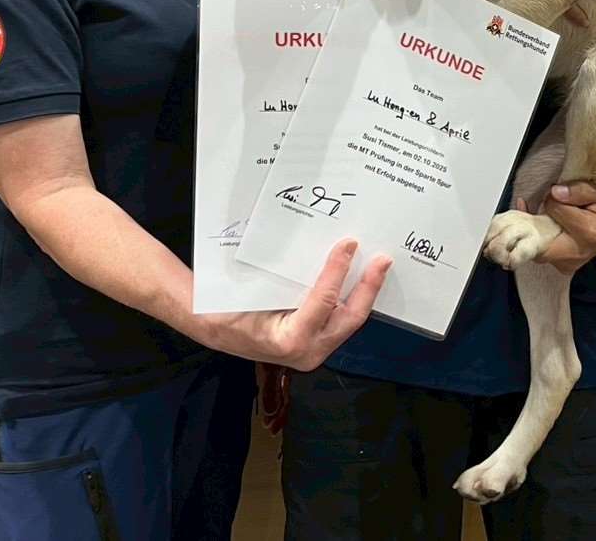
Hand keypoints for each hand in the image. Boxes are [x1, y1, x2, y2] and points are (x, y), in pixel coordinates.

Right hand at [199, 239, 390, 368]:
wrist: (213, 330)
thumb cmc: (225, 310)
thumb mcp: (250, 291)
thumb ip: (283, 278)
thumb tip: (313, 250)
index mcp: (289, 341)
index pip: (322, 302)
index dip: (338, 271)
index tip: (349, 244)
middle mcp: (307, 352)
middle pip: (350, 318)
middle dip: (369, 287)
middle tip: (383, 259)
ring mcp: (314, 351)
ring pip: (348, 321)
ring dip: (363, 292)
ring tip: (376, 265)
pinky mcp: (315, 344)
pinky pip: (339, 320)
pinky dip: (349, 298)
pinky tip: (357, 279)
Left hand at [531, 181, 595, 273]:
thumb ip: (578, 190)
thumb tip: (555, 192)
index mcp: (587, 231)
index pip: (553, 208)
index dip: (552, 197)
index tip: (558, 194)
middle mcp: (576, 251)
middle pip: (538, 240)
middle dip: (530, 223)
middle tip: (530, 208)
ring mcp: (569, 262)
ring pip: (536, 249)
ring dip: (532, 231)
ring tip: (537, 215)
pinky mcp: (563, 265)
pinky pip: (539, 254)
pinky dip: (533, 238)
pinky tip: (532, 221)